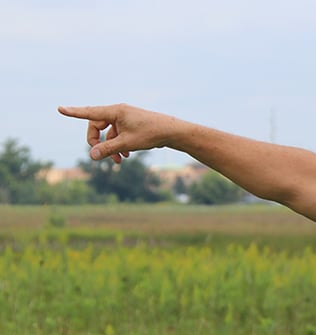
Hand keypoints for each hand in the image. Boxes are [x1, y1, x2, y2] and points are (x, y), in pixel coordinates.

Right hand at [58, 104, 178, 163]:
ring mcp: (125, 118)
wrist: (172, 132)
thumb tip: (90, 155)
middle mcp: (118, 112)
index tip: (60, 109)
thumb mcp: (127, 143)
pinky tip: (126, 156)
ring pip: (108, 132)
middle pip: (97, 126)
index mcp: (115, 111)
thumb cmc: (151, 134)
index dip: (74, 112)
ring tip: (118, 161)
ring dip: (110, 147)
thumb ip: (107, 149)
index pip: (89, 112)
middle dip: (97, 142)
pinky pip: (118, 134)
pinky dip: (119, 145)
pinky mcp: (131, 124)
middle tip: (100, 156)